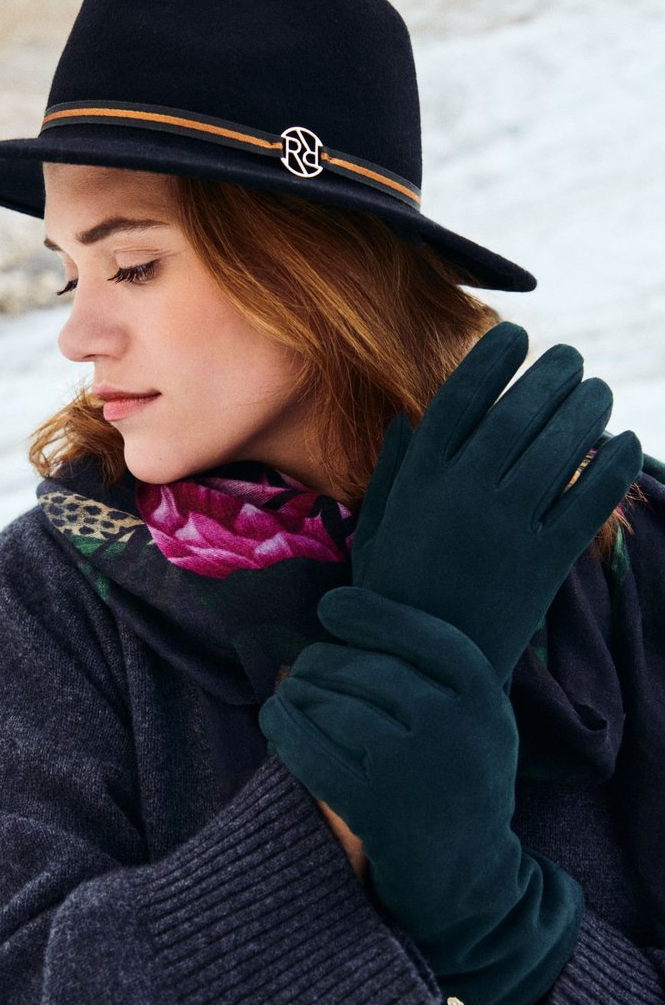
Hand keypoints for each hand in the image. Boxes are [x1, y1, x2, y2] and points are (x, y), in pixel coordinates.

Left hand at [259, 598, 583, 1004]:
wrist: (470, 884)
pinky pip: (312, 752)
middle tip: (305, 665)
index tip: (332, 606)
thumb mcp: (480, 722)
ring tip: (290, 693)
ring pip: (334, 707)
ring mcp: (414, 770)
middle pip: (369, 669)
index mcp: (485, 701)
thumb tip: (359, 610)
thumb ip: (442, 673)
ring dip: (300, 695)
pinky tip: (273, 717)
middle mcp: (455, 729)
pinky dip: (284, 729)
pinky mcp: (375, 811)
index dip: (374, 614)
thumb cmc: (462, 782)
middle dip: (325, 662)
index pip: (425, 636)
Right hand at [346, 321, 641, 683]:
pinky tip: (627, 442)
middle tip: (573, 359)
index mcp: (420, 481)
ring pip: (561, 448)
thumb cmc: (394, 594)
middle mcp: (463, 495)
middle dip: (553, 375)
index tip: (515, 334)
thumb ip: (392, 471)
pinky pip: (589, 501)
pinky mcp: (545, 563)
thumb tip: (407, 417)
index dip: (491, 359)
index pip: (460, 398)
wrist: (424, 670)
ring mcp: (507, 529)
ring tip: (600, 391)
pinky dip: (614, 467)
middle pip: (519, 413)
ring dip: (589, 410)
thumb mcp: (378, 528)